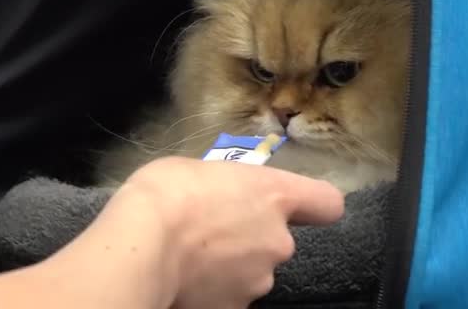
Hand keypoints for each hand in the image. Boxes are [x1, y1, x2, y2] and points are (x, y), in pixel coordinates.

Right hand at [113, 156, 344, 308]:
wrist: (141, 246)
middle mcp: (278, 242)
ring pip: (251, 272)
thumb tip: (217, 199)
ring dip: (229, 266)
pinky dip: (210, 291)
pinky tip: (182, 279)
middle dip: (249, 239)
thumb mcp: (197, 170)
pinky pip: (227, 296)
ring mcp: (259, 281)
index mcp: (275, 196)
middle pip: (276, 241)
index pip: (326, 203)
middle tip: (208, 231)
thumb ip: (224, 188)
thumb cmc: (167, 192)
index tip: (293, 207)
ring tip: (189, 257)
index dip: (312, 205)